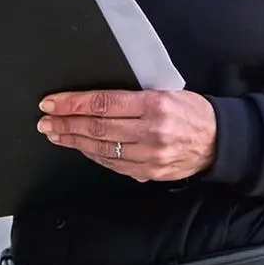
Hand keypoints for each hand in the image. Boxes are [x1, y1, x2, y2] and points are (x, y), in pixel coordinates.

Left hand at [37, 89, 216, 181]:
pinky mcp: (148, 173)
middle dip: (66, 123)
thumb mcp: (166, 91)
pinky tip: (79, 146)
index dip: (72, 103)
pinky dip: (92, 154)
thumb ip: (133, 96)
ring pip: (101, 148)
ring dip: (73, 140)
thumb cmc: (191, 111)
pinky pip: (113, 164)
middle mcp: (151, 131)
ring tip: (55, 133)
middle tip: (45, 120)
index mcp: (155, 104)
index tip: (51, 103)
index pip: (103, 103)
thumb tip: (92, 99)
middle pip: (97, 128)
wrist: (218, 141)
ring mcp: (150, 156)